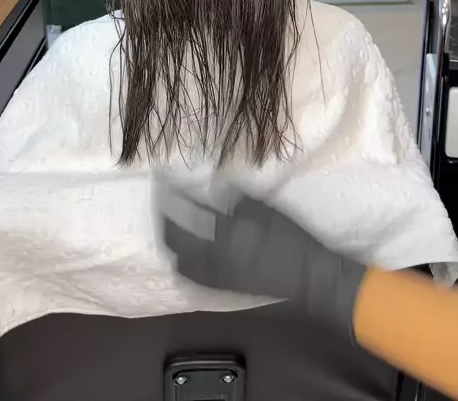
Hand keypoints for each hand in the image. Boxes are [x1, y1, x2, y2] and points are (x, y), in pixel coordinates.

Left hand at [160, 184, 366, 335]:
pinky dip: (182, 262)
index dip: (169, 196)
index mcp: (221, 234)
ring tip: (169, 224)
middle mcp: (211, 257)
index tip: (162, 181)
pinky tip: (184, 253)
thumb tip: (214, 186)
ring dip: (170, 241)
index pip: (184, 212)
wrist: (307, 276)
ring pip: (179, 261)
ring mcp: (215, 276)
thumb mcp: (264, 208)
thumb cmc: (290, 238)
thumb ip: (235, 197)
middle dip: (164, 219)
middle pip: (173, 239)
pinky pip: (191, 277)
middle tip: (161, 202)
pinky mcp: (222, 288)